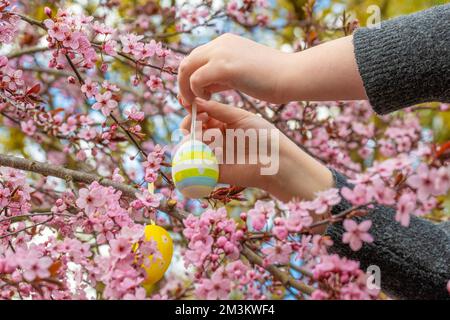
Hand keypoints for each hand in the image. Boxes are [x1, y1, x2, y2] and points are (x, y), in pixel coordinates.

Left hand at [178, 33, 292, 104]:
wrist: (292, 75)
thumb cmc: (272, 79)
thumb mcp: (241, 74)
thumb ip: (221, 77)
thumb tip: (204, 87)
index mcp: (225, 43)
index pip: (196, 57)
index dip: (189, 77)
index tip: (193, 96)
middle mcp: (220, 43)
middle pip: (187, 61)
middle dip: (182, 84)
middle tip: (188, 103)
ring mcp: (220, 52)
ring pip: (186, 68)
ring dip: (186, 89)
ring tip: (195, 105)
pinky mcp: (223, 66)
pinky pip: (195, 79)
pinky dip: (196, 92)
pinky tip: (209, 100)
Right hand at [179, 98, 333, 201]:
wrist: (274, 161)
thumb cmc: (262, 136)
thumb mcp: (240, 117)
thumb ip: (217, 109)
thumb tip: (196, 102)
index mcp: (223, 124)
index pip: (201, 116)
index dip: (194, 112)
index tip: (191, 107)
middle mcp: (216, 139)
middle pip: (193, 131)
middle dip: (190, 126)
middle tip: (193, 125)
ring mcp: (214, 155)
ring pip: (192, 146)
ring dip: (191, 140)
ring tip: (198, 138)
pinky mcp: (213, 171)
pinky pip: (196, 164)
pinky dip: (192, 156)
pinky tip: (200, 150)